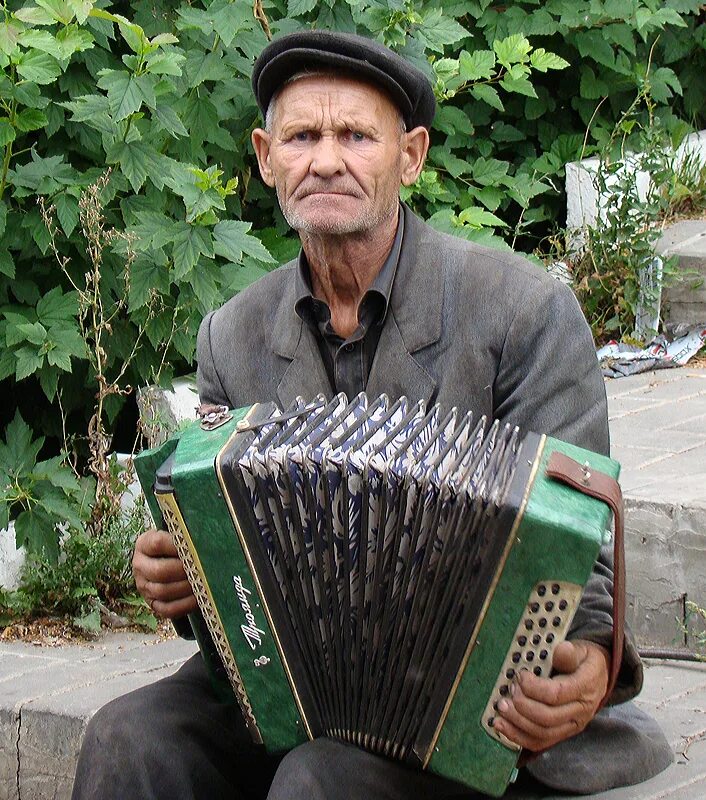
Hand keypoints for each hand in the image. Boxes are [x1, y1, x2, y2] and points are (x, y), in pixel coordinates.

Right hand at [133, 529, 197, 618]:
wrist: (168, 558)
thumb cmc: (178, 543)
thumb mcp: (175, 533)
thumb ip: (184, 534)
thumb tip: (203, 538)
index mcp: (144, 544)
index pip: (158, 543)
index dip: (179, 546)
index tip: (197, 546)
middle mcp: (139, 566)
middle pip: (160, 571)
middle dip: (184, 571)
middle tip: (203, 568)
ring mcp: (144, 586)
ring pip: (163, 591)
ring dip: (186, 588)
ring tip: (204, 582)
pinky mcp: (152, 603)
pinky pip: (167, 609)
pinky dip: (185, 605)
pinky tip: (199, 598)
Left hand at [494, 639, 609, 751]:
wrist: (598, 676)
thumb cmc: (584, 660)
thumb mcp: (580, 650)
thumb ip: (569, 653)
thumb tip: (562, 649)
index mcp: (585, 687)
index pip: (556, 694)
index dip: (533, 687)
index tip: (519, 675)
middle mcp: (580, 711)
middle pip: (547, 717)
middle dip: (522, 706)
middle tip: (508, 691)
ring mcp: (572, 725)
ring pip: (542, 733)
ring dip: (517, 722)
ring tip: (500, 708)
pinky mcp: (563, 733)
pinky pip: (540, 742)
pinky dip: (518, 737)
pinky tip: (502, 726)